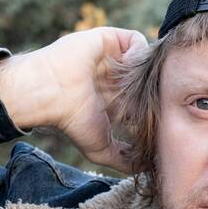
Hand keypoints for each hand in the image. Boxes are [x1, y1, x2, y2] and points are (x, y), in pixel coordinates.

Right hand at [0, 26, 148, 170]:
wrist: (51, 92)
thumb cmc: (72, 121)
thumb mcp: (101, 150)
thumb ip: (123, 160)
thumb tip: (145, 168)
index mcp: (114, 103)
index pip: (145, 104)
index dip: (154, 110)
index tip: (156, 120)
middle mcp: (114, 80)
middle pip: (148, 81)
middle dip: (155, 90)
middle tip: (152, 100)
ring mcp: (113, 60)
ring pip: (144, 62)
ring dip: (145, 72)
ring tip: (137, 84)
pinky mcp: (110, 40)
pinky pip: (136, 41)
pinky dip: (138, 54)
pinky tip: (127, 69)